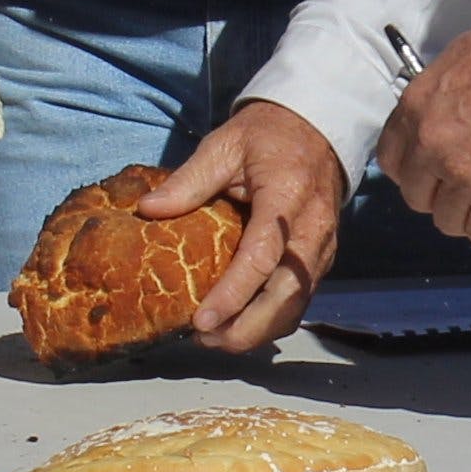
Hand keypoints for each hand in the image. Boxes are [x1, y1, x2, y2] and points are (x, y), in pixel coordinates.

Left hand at [132, 99, 346, 351]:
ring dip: (259, 331)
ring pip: (297, 304)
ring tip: (216, 341)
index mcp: (288, 196)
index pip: (262, 256)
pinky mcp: (321, 260)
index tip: (201, 321)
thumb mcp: (224, 146)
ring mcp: (322, 248)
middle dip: (248, 328)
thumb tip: (148, 210)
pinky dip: (271, 321)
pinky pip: (300, 300)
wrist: (316, 129)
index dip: (233, 294)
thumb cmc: (267, 137)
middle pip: (287, 294)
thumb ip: (189, 180)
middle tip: (206, 342)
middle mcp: (313, 228)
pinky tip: (239, 326)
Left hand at [379, 21, 470, 252]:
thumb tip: (447, 111)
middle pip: (418, 197)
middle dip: (443, 196)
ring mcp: (463, 177)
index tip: (434, 173)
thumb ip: (444, 94)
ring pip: (449, 220)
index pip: (392, 159)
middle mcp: (430, 147)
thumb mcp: (463, 56)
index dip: (414, 171)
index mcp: (416, 109)